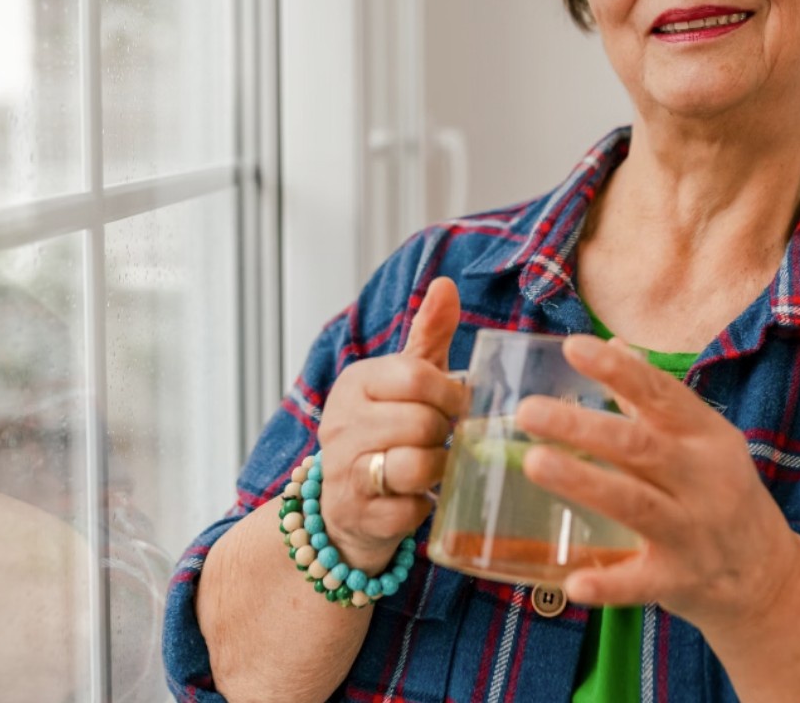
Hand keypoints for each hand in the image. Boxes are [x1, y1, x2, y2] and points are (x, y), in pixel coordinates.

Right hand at [315, 277, 466, 572]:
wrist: (344, 503)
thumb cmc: (386, 429)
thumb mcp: (406, 377)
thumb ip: (428, 332)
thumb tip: (445, 284)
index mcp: (356, 383)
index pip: (416, 376)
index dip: (450, 392)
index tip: (457, 404)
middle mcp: (342, 425)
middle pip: (422, 422)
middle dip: (445, 433)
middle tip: (445, 437)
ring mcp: (345, 473)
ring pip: (417, 465)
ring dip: (440, 468)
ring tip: (435, 464)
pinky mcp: (358, 516)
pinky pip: (411, 510)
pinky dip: (424, 506)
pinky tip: (417, 497)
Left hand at [514, 335, 799, 635]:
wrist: (770, 576)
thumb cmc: (723, 493)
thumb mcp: (702, 441)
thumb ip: (655, 400)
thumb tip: (616, 344)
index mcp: (706, 437)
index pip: (661, 394)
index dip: (619, 370)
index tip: (574, 346)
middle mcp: (703, 480)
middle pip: (639, 446)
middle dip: (582, 427)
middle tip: (527, 411)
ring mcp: (692, 532)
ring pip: (635, 505)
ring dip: (584, 483)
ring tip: (536, 463)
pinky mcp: (679, 581)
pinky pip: (640, 583)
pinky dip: (607, 584)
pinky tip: (572, 582)